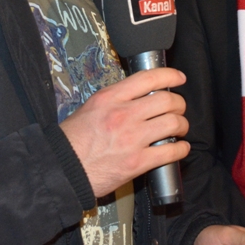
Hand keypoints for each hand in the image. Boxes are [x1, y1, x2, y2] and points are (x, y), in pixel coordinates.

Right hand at [60, 67, 188, 197]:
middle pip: (167, 101)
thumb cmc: (72, 141)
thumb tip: (139, 97)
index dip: (170, 76)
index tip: (179, 78)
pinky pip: (170, 152)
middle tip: (179, 109)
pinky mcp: (137, 162)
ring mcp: (132, 139)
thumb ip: (115, 99)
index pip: (148, 78)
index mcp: (110, 98)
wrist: (62, 169)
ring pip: (173, 123)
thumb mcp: (91, 107)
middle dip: (179, 104)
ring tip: (180, 129)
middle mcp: (123, 115)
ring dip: (182, 125)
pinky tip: (180, 148)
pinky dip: (181, 149)